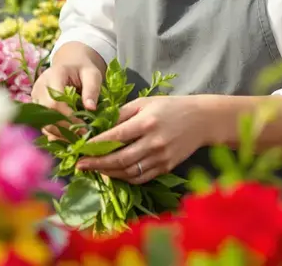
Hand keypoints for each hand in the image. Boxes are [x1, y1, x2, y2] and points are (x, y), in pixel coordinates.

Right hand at [31, 43, 105, 138]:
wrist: (71, 65)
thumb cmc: (83, 69)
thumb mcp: (92, 74)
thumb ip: (92, 89)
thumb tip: (91, 108)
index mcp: (53, 76)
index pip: (54, 102)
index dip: (68, 117)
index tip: (84, 128)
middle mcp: (40, 87)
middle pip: (46, 114)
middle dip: (64, 129)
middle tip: (82, 136)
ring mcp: (35, 97)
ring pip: (43, 122)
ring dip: (59, 134)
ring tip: (76, 138)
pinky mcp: (36, 106)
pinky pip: (43, 124)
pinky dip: (55, 133)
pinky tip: (68, 137)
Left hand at [75, 95, 205, 183]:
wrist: (201, 120)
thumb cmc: (169, 107)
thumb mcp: (144, 103)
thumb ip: (121, 114)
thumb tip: (97, 126)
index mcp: (146, 122)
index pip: (115, 137)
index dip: (95, 146)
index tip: (80, 149)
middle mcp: (154, 142)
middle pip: (120, 159)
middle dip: (97, 164)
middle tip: (79, 165)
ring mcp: (161, 157)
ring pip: (129, 172)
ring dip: (108, 173)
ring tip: (93, 169)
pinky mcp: (166, 167)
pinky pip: (141, 178)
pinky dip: (124, 178)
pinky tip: (113, 173)